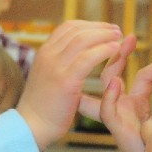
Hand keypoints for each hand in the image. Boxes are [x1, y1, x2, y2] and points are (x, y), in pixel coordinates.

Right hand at [18, 20, 122, 150]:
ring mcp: (56, 66)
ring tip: (119, 38)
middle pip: (77, 30)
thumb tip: (74, 58)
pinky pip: (88, 57)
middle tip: (117, 30)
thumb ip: (58, 64)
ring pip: (83, 40)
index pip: (67, 28)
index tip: (105, 29)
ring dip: (105, 35)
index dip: (89, 25)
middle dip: (100, 28)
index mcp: (44, 53)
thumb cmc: (42, 108)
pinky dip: (104, 50)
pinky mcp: (66, 80)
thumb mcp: (46, 78)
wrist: (31, 126)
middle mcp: (48, 55)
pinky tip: (116, 50)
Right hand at [79, 36, 151, 151]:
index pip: (144, 77)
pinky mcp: (116, 129)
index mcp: (139, 105)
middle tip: (130, 37)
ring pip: (108, 85)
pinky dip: (109, 96)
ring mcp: (119, 116)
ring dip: (114, 64)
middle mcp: (126, 108)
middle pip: (117, 74)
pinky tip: (117, 82)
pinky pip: (106, 110)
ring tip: (123, 46)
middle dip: (121, 54)